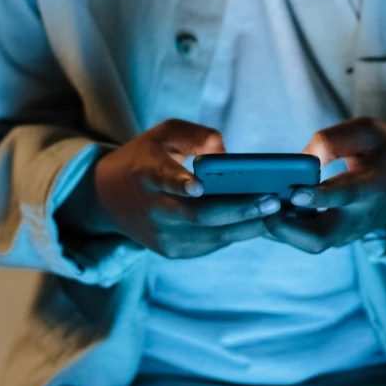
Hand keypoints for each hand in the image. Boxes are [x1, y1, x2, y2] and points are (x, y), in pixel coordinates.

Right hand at [58, 120, 281, 259]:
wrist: (108, 199)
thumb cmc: (146, 157)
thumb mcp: (164, 134)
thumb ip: (196, 136)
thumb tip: (227, 156)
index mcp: (146, 173)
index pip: (162, 180)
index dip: (180, 184)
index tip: (199, 187)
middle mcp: (153, 209)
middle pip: (197, 216)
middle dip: (238, 209)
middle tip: (272, 200)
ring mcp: (162, 236)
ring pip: (209, 235)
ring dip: (245, 226)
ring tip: (277, 212)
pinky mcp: (172, 251)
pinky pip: (211, 243)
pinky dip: (237, 233)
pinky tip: (262, 222)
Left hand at [262, 116, 385, 254]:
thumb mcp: (366, 130)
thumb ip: (332, 141)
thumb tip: (299, 162)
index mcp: (372, 186)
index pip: (344, 196)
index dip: (318, 197)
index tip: (293, 192)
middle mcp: (360, 217)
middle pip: (321, 238)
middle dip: (287, 228)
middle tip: (262, 207)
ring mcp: (350, 232)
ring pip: (311, 244)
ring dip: (282, 231)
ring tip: (259, 207)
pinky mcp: (340, 236)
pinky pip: (309, 240)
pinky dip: (287, 230)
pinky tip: (266, 210)